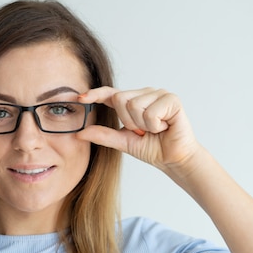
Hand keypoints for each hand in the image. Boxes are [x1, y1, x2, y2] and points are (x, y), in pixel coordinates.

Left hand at [76, 86, 200, 170]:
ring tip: (155, 129)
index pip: (110, 93)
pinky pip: (151, 112)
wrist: (173, 159)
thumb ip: (103, 135)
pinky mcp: (171, 99)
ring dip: (143, 125)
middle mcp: (144, 94)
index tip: (79, 98)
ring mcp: (158, 94)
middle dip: (128, 121)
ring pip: (135, 105)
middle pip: (120, 99)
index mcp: (131, 102)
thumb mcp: (123, 142)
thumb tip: (79, 132)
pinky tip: (165, 127)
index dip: (95, 94)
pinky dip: (156, 125)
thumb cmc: (152, 148)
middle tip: (142, 131)